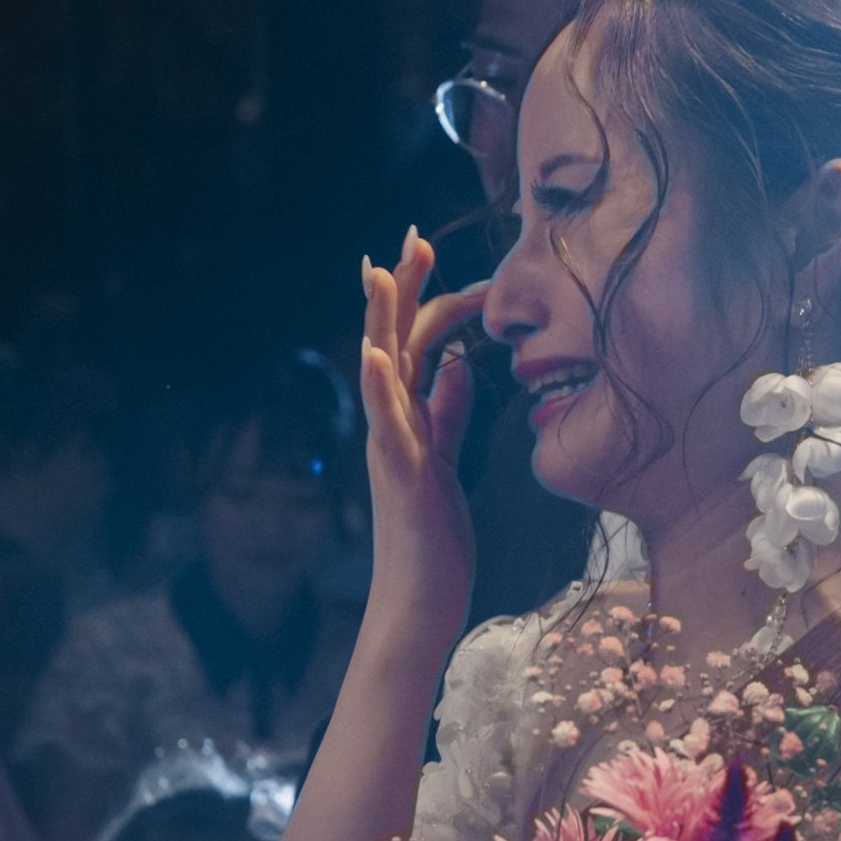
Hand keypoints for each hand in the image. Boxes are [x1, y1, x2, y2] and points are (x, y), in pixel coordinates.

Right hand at [354, 229, 484, 643]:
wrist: (419, 605)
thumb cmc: (433, 542)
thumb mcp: (447, 464)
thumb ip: (450, 415)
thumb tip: (462, 367)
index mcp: (407, 420)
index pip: (416, 344)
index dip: (429, 298)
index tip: (440, 253)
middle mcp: (391, 426)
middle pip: (394, 342)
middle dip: (403, 288)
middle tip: (415, 236)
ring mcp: (390, 448)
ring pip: (381, 372)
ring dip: (381, 321)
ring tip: (380, 271)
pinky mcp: (400, 477)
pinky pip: (386, 426)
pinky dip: (381, 387)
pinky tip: (379, 354)